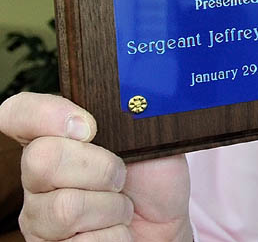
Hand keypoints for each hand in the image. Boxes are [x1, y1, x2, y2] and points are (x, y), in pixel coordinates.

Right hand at [0, 92, 190, 240]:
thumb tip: (126, 101)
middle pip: (43, 159)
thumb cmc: (153, 179)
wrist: (165, 225)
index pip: (19, 113)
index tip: (89, 126)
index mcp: (58, 139)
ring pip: (65, 207)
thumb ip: (128, 116)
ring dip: (112, 208)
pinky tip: (115, 230)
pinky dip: (115, 235)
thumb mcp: (149, 138)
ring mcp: (40, 217)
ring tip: (121, 207)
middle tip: (121, 177)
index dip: (43, 114)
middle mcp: (39, 177)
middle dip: (101, 168)